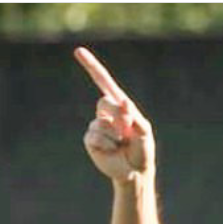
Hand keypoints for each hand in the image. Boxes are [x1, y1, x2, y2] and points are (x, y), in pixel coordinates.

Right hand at [75, 46, 154, 181]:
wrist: (135, 172)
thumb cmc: (142, 150)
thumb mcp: (144, 131)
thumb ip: (134, 116)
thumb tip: (123, 102)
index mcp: (119, 106)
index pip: (103, 82)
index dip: (92, 67)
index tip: (78, 51)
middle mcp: (106, 113)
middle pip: (104, 102)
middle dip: (118, 117)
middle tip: (127, 132)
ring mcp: (97, 126)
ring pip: (101, 123)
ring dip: (114, 136)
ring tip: (121, 145)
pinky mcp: (91, 140)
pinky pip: (95, 137)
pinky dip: (107, 145)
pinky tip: (112, 151)